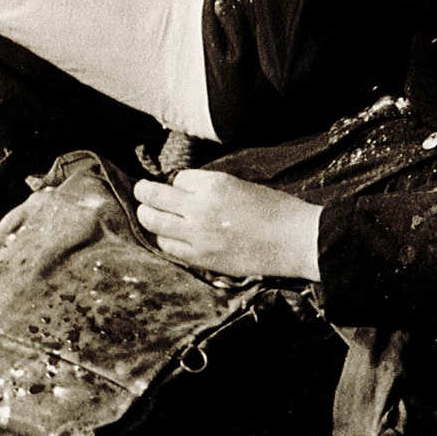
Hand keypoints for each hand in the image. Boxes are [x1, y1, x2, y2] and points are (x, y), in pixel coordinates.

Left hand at [134, 170, 322, 280]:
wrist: (295, 241)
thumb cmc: (277, 210)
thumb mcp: (242, 185)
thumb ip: (212, 188)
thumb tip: (187, 191)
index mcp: (215, 183)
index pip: (179, 178)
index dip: (179, 183)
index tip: (180, 187)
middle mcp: (201, 206)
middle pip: (155, 196)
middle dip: (145, 192)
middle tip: (141, 191)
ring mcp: (198, 234)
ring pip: (154, 222)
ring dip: (148, 216)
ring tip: (146, 214)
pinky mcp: (202, 257)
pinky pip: (169, 247)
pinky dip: (165, 240)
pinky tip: (169, 237)